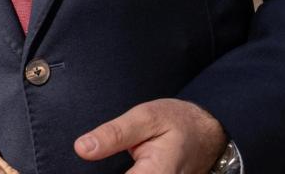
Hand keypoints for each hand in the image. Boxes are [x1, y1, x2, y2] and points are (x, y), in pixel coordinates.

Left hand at [75, 97, 225, 172]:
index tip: (77, 167)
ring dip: (115, 172)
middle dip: (107, 172)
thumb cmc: (179, 122)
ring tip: (113, 160)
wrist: (207, 134)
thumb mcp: (146, 117)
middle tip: (93, 158)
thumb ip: (114, 134)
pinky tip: (124, 167)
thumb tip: (82, 148)